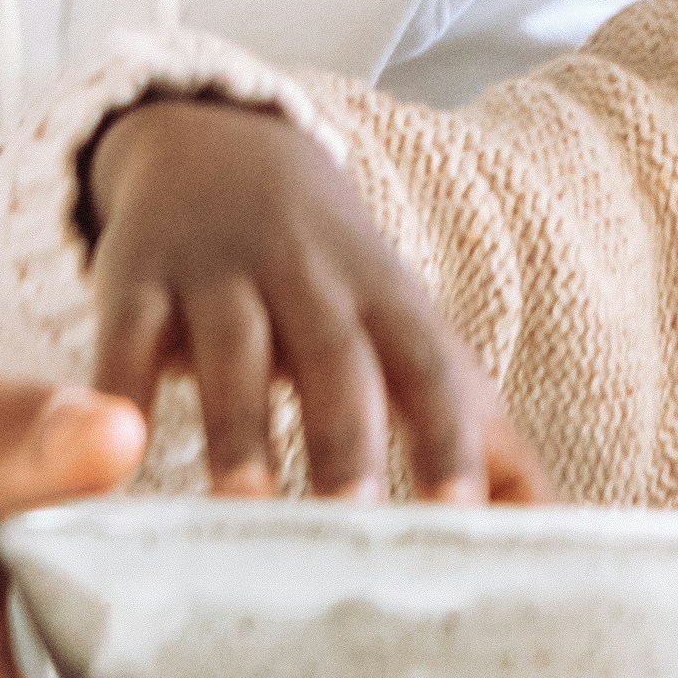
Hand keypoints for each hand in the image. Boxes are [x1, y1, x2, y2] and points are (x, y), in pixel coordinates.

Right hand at [85, 98, 531, 500]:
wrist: (221, 146)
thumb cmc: (335, 280)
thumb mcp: (408, 332)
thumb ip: (479, 431)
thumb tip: (563, 531)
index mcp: (387, 299)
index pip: (430, 365)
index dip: (448, 433)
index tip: (461, 513)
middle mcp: (310, 277)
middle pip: (337, 354)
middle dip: (347, 435)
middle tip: (355, 522)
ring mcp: (220, 272)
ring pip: (235, 347)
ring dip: (240, 425)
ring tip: (244, 506)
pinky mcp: (137, 277)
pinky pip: (126, 337)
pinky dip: (119, 394)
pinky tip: (115, 457)